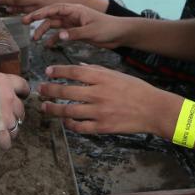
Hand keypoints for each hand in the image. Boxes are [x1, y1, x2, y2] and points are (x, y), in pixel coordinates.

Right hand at [0, 71, 29, 149]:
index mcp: (4, 82)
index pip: (23, 86)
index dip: (21, 93)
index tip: (20, 96)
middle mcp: (9, 98)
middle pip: (20, 110)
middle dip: (14, 114)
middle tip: (4, 117)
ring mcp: (6, 116)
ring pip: (15, 127)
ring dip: (9, 129)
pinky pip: (6, 141)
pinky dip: (3, 142)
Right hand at [24, 2, 128, 49]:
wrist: (119, 34)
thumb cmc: (108, 28)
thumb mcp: (91, 31)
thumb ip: (74, 33)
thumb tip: (59, 36)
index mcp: (75, 10)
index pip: (54, 8)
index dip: (40, 12)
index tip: (29, 16)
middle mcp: (71, 15)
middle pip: (50, 15)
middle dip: (37, 19)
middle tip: (23, 22)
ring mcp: (72, 23)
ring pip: (54, 25)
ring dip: (44, 30)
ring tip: (35, 39)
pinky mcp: (75, 31)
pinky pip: (60, 34)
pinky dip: (53, 38)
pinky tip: (48, 45)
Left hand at [40, 63, 179, 134]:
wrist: (154, 109)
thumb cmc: (136, 90)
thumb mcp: (117, 74)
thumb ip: (96, 70)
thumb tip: (78, 66)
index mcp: (102, 78)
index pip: (73, 72)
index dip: (57, 71)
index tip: (47, 72)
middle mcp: (98, 93)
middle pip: (65, 91)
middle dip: (49, 90)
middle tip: (40, 90)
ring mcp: (99, 111)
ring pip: (68, 111)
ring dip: (53, 109)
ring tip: (45, 108)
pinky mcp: (102, 127)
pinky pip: (80, 127)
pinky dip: (70, 125)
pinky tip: (65, 122)